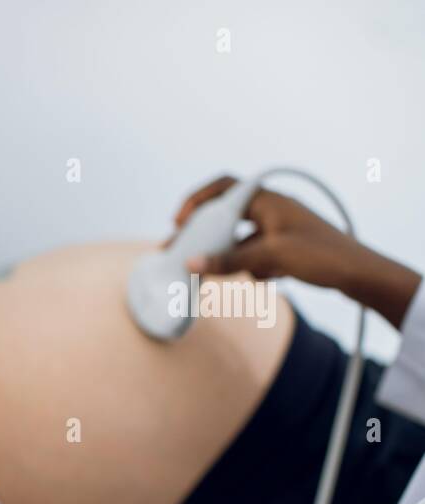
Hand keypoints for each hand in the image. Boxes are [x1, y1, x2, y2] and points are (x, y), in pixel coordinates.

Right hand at [171, 175, 420, 325]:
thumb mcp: (271, 257)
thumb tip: (192, 264)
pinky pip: (253, 253)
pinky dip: (250, 266)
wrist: (360, 274)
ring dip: (228, 255)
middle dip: (205, 235)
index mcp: (268, 201)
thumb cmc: (322, 256)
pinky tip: (264, 278)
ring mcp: (277, 228)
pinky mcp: (283, 247)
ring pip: (238, 238)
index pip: (224, 188)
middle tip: (183, 252)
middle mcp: (271, 210)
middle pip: (226, 216)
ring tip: (221, 273)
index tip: (179, 222)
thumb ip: (230, 261)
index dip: (197, 201)